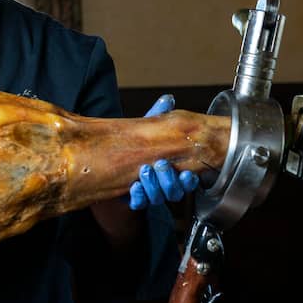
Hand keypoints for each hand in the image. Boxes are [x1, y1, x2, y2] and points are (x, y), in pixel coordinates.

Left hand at [128, 94, 199, 209]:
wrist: (114, 162)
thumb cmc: (137, 146)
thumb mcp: (148, 128)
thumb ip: (158, 116)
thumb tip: (167, 99)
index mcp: (174, 169)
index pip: (188, 179)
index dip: (188, 179)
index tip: (186, 173)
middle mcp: (165, 184)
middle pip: (174, 190)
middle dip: (169, 179)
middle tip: (161, 165)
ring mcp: (151, 193)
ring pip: (158, 197)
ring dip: (153, 185)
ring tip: (145, 171)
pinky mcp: (135, 199)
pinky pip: (138, 203)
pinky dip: (137, 196)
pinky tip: (134, 187)